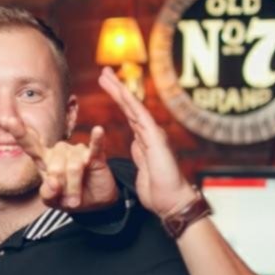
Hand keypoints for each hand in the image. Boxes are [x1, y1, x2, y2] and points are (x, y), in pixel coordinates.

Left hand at [9, 116, 118, 210]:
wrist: (93, 203)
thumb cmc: (67, 197)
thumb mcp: (52, 201)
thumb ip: (47, 194)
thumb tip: (53, 182)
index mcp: (43, 160)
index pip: (29, 144)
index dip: (18, 132)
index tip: (5, 120)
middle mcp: (58, 151)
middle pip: (54, 166)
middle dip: (61, 188)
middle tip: (66, 201)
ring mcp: (76, 151)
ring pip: (72, 167)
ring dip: (74, 187)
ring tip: (76, 199)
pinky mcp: (94, 155)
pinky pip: (95, 146)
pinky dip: (96, 140)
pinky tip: (98, 131)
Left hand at [97, 67, 194, 216]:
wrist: (171, 202)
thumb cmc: (159, 190)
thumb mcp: (142, 169)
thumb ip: (139, 155)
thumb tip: (135, 145)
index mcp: (145, 139)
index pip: (129, 114)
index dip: (119, 100)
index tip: (107, 86)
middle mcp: (150, 133)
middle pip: (130, 106)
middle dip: (117, 88)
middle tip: (104, 72)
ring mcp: (154, 134)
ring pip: (133, 107)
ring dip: (119, 91)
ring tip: (105, 76)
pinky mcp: (156, 140)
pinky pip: (140, 118)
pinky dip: (130, 105)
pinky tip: (121, 93)